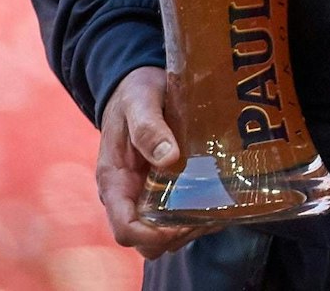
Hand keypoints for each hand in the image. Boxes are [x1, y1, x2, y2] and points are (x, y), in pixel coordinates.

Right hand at [97, 67, 206, 258]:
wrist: (137, 87)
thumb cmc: (135, 93)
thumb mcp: (139, 102)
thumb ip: (148, 127)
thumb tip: (168, 158)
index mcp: (114, 180)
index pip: (124, 229)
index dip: (151, 236)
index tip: (180, 224)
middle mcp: (127, 196)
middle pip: (145, 242)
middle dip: (174, 236)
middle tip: (203, 214)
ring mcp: (143, 197)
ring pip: (164, 236)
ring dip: (188, 229)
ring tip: (213, 206)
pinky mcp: (161, 193)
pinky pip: (175, 220)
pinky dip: (195, 218)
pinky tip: (215, 201)